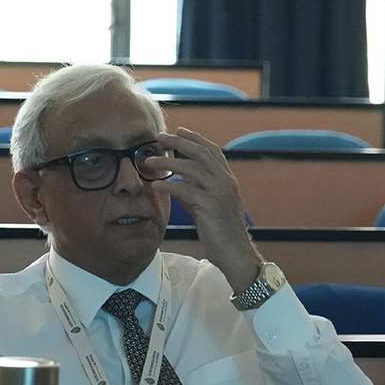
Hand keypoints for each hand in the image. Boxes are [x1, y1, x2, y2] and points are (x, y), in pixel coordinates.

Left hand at [148, 127, 261, 293]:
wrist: (236, 254)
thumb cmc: (222, 234)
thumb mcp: (207, 209)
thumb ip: (193, 194)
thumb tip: (173, 184)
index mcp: (227, 181)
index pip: (212, 151)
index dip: (196, 139)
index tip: (180, 130)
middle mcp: (225, 182)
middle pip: (201, 153)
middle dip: (179, 142)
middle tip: (160, 136)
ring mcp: (219, 192)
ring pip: (191, 167)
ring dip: (167, 161)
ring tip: (149, 160)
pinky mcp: (210, 206)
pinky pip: (185, 189)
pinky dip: (168, 185)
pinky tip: (155, 185)